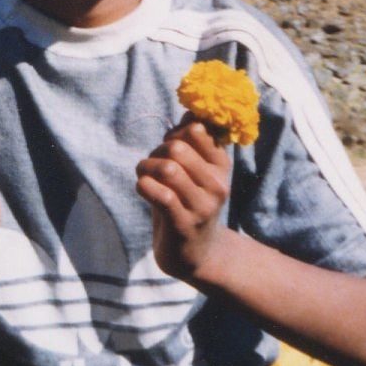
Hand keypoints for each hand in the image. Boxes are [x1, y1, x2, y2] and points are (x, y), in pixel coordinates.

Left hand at [136, 116, 234, 282]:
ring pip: (168, 169)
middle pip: (178, 147)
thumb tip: (189, 111)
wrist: (196, 253)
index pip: (197, 129)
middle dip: (156, 151)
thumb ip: (191, 142)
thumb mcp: (196, 170)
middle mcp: (217, 184)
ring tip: (145, 176)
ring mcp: (202, 206)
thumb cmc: (189, 202)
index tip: (169, 146)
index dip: (174, 133)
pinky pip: (160, 195)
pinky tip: (144, 189)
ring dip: (146, 168)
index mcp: (221, 165)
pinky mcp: (184, 224)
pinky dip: (144, 186)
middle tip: (152, 164)